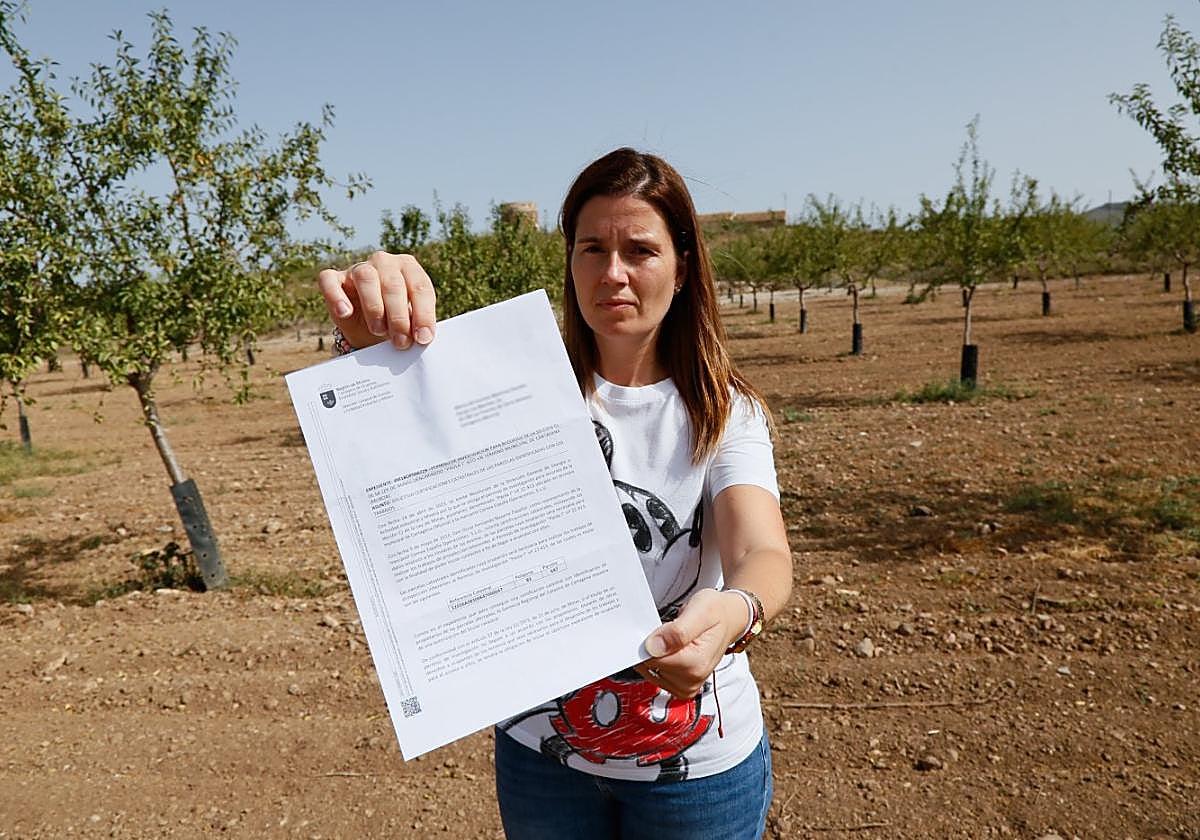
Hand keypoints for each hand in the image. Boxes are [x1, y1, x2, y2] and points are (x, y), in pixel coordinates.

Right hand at [317, 252, 436, 350]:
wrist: (368, 328)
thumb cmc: (395, 321)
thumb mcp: (410, 323)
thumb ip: (416, 326)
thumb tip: (423, 338)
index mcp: (410, 268)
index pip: (420, 288)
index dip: (423, 314)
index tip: (423, 338)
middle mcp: (385, 262)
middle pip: (393, 284)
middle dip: (399, 317)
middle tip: (401, 342)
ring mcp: (358, 268)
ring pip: (366, 278)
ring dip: (374, 307)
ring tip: (378, 330)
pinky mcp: (334, 278)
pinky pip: (329, 281)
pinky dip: (336, 296)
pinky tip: (345, 312)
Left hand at [635, 588, 748, 699]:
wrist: (729, 619)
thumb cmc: (716, 612)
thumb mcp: (700, 611)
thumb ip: (677, 631)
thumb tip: (653, 647)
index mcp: (696, 663)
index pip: (653, 659)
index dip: (650, 641)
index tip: (661, 628)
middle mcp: (693, 679)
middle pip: (651, 666)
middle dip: (653, 646)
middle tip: (670, 631)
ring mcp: (688, 685)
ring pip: (651, 671)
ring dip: (655, 654)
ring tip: (673, 640)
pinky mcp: (682, 686)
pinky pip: (656, 675)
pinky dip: (657, 661)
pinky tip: (671, 650)